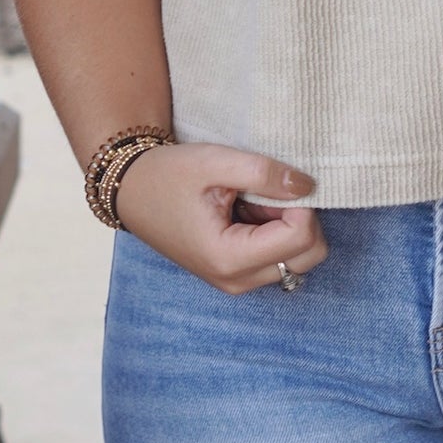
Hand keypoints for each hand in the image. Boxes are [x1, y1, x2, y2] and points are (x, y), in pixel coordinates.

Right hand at [113, 143, 327, 294]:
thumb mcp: (215, 162)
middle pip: (309, 255)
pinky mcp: (239, 274)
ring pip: (299, 257)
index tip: (274, 181)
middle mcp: (237, 280)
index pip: (301, 238)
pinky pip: (281, 256)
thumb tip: (308, 185)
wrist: (133, 191)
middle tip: (266, 191)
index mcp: (228, 258)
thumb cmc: (169, 175)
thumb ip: (263, 173)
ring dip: (289, 224)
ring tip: (252, 200)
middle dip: (301, 217)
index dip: (300, 203)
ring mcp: (238, 281)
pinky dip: (277, 230)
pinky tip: (249, 210)